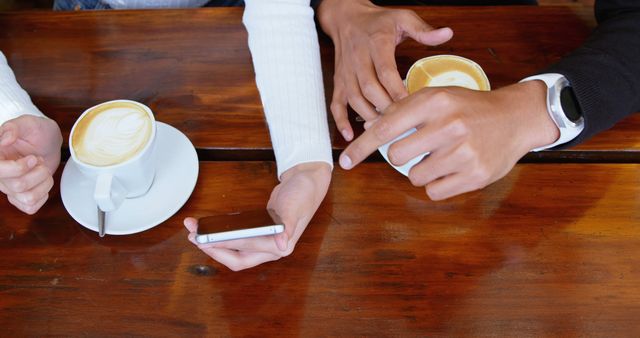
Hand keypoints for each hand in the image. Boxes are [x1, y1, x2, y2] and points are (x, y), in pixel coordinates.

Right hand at [0, 115, 62, 213]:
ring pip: (28, 198)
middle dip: (38, 172)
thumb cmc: (36, 131)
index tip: (34, 158)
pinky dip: (43, 195)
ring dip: (44, 183)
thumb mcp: (27, 123)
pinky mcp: (21, 196)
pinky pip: (31, 207)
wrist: (48, 142)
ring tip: (43, 170)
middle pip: (18, 186)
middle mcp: (0, 175)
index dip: (19, 168)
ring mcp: (9, 188)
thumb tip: (5, 139)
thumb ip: (13, 128)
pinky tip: (43, 182)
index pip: (0, 172)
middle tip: (40, 161)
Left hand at [184, 162, 330, 270]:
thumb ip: (288, 226)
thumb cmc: (303, 194)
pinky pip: (237, 241)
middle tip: (194, 237)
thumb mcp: (295, 207)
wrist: (306, 183)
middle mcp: (272, 249)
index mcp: (281, 246)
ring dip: (214, 244)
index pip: (246, 250)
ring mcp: (264, 244)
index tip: (205, 240)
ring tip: (195, 231)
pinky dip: (222, 236)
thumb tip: (282, 245)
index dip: (224, 246)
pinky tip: (209, 228)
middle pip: (236, 259)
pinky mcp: (258, 235)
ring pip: (234, 251)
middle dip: (214, 250)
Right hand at [318, 0, 452, 140]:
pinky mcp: (339, 81)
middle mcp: (358, 58)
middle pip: (368, 88)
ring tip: (384, 129)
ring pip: (353, 98)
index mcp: (376, 43)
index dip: (397, 91)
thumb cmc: (378, 21)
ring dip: (367, 115)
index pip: (385, 71)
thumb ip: (423, 30)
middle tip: (402, 122)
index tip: (412, 106)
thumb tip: (447, 34)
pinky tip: (350, 134)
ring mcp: (346, 72)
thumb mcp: (402, 18)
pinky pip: (336, 102)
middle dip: (384, 107)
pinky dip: (340, 120)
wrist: (347, 18)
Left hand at [338, 81, 559, 199]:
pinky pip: (434, 192)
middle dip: (401, 156)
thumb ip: (403, 112)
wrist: (515, 118)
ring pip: (415, 176)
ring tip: (443, 156)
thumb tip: (368, 127)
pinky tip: (453, 169)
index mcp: (435, 101)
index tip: (344, 162)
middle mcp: (449, 125)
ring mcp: (464, 152)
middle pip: (396, 156)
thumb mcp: (437, 98)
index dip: (361, 147)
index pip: (386, 128)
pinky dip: (437, 184)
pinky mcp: (475, 175)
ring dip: (422, 170)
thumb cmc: (469, 108)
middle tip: (421, 147)